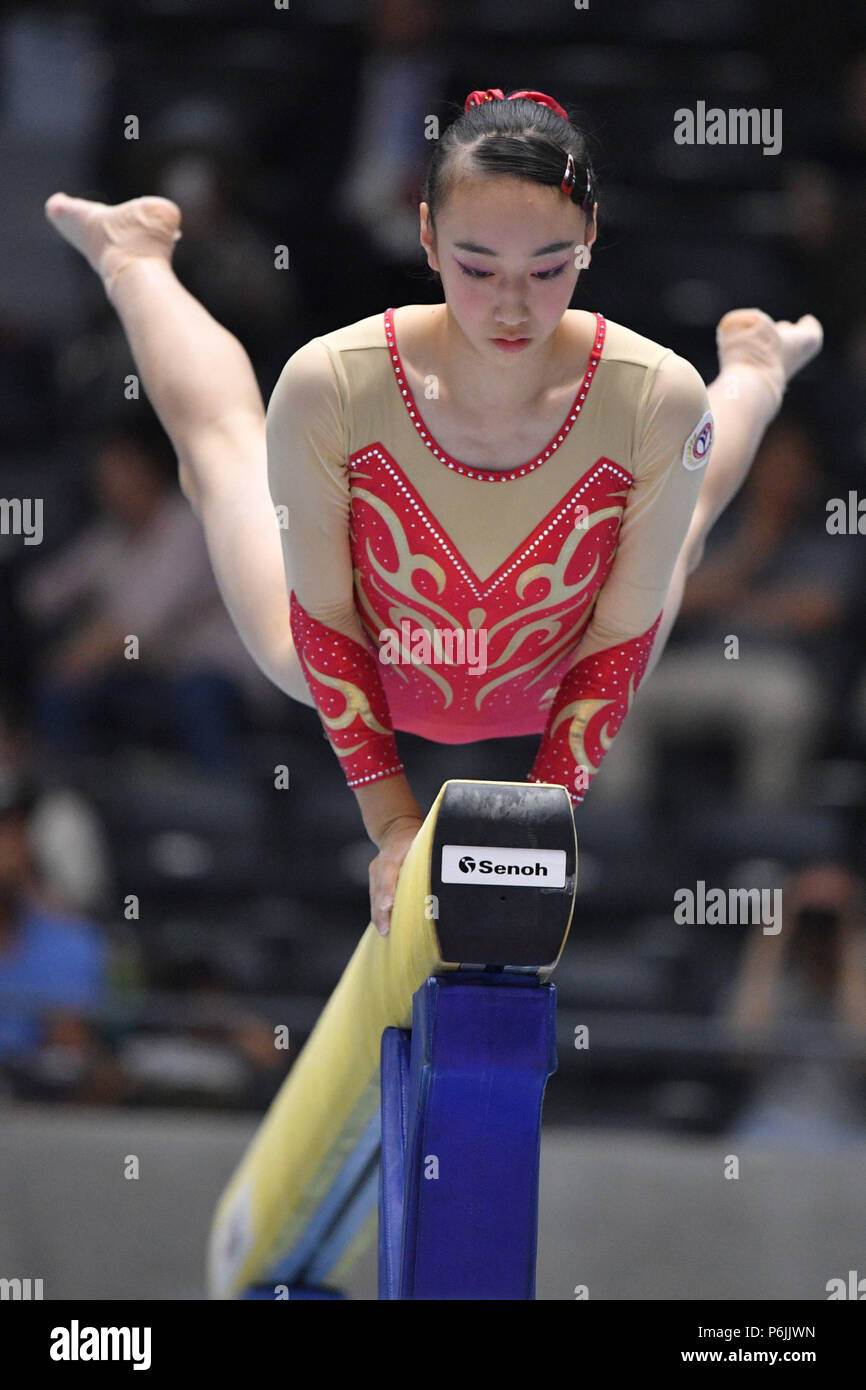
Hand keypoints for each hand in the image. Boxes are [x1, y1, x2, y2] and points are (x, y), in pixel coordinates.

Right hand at [368, 815, 423, 936]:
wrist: (395, 830)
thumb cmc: (415, 839)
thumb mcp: (424, 841)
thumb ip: (431, 857)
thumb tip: (447, 876)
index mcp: (396, 850)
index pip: (389, 868)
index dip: (388, 889)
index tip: (389, 904)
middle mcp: (382, 861)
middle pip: (379, 887)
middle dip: (381, 909)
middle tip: (386, 929)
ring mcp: (376, 871)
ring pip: (375, 895)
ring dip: (379, 914)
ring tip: (385, 932)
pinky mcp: (375, 880)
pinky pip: (375, 898)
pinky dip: (379, 912)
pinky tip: (384, 927)